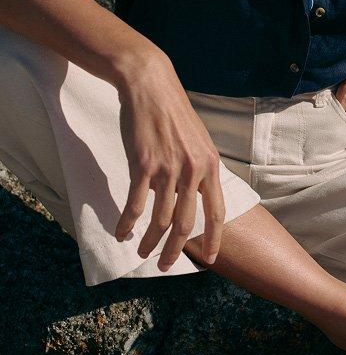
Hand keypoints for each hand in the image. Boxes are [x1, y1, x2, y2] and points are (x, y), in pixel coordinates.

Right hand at [114, 52, 224, 270]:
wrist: (152, 88)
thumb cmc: (174, 114)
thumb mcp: (199, 141)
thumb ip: (200, 170)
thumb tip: (196, 197)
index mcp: (210, 165)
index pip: (216, 212)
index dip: (212, 239)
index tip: (208, 259)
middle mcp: (192, 171)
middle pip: (185, 224)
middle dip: (175, 251)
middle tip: (165, 266)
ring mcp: (167, 169)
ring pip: (159, 220)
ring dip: (149, 242)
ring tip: (140, 251)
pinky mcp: (143, 165)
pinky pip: (135, 206)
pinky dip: (126, 224)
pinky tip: (121, 233)